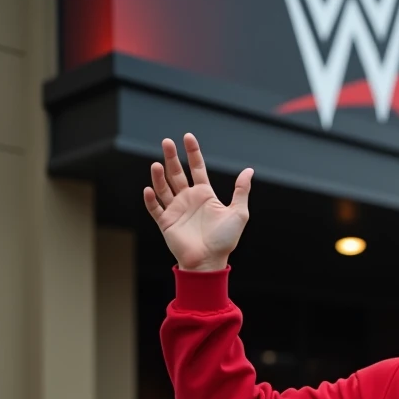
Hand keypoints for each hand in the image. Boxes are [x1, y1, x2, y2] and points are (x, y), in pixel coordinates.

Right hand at [143, 133, 253, 271]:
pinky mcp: (166, 222)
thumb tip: (249, 170)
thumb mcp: (238, 213)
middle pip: (177, 173)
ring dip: (159, 176)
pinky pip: (155, 208)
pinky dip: (150, 198)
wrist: (210, 261)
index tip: (188, 137)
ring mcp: (176, 210)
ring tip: (157, 164)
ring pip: (164, 187)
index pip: (196, 168)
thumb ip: (241, 191)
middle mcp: (188, 199)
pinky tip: (149, 188)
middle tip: (167, 141)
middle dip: (172, 157)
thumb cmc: (225, 239)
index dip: (192, 152)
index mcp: (205, 195)